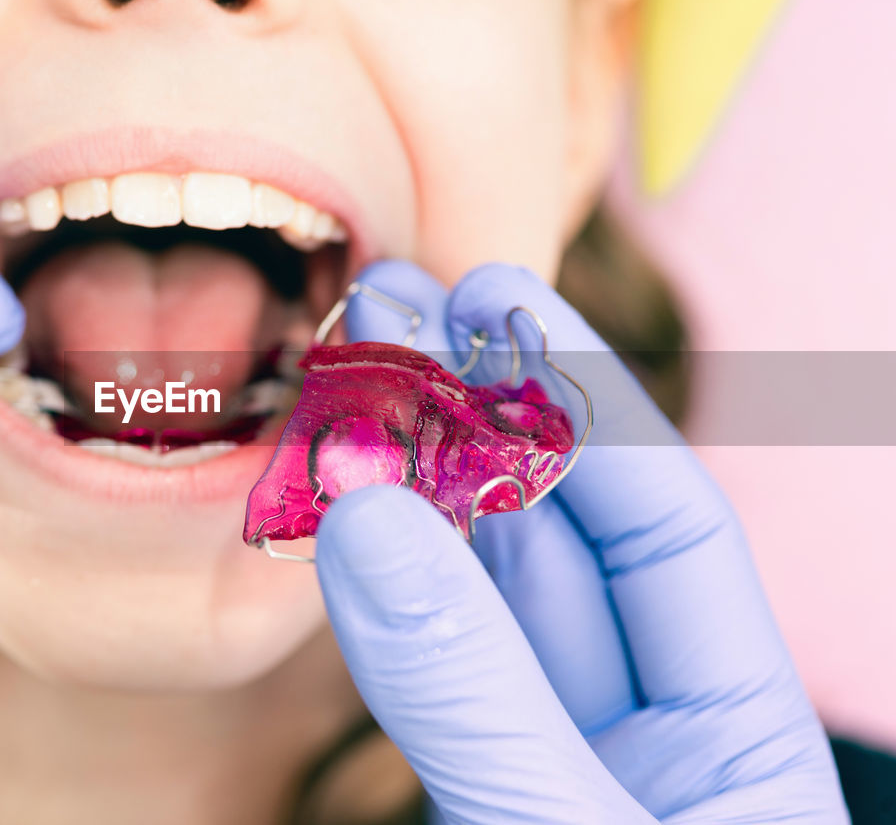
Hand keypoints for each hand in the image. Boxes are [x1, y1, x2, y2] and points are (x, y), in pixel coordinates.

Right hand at [314, 261, 846, 822]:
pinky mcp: (464, 797)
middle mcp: (644, 736)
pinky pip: (420, 673)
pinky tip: (336, 515)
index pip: (668, 525)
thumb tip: (368, 519)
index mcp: (737, 739)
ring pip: (474, 601)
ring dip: (408, 491)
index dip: (583, 403)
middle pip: (560, 543)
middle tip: (393, 310)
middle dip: (475, 421)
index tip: (498, 299)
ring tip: (345, 381)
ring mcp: (544, 763)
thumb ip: (473, 693)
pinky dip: (373, 597)